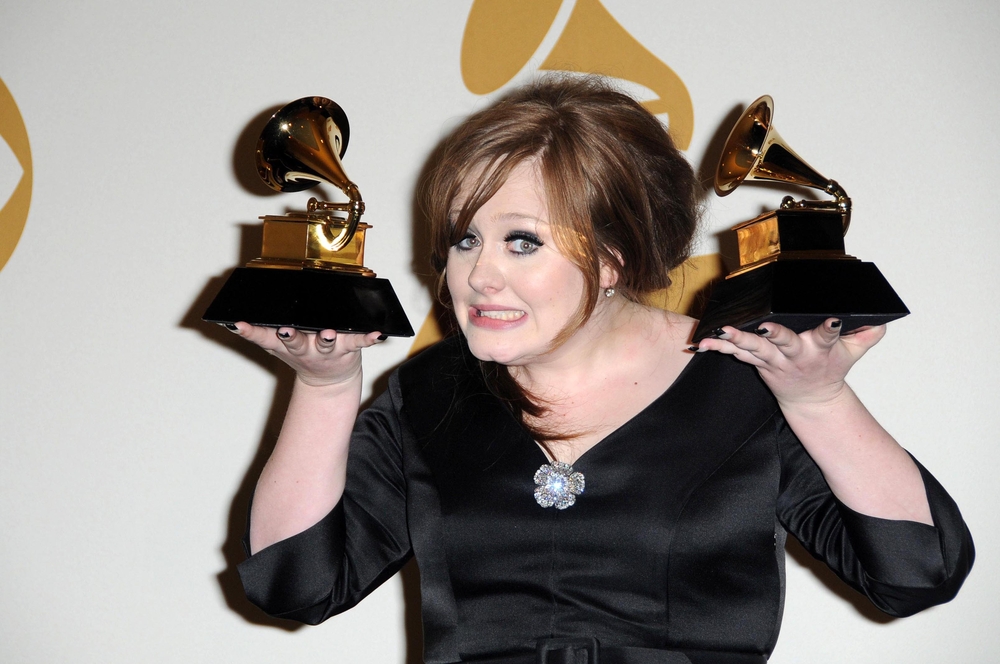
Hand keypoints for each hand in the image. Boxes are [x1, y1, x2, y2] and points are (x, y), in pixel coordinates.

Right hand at [226, 323, 383, 386]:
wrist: (330, 379)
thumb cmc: (303, 353)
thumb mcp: (277, 346)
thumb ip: (259, 333)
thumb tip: (233, 319)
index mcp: (286, 343)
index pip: (263, 337)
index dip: (250, 332)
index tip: (239, 324)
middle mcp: (305, 348)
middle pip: (295, 342)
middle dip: (290, 336)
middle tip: (285, 330)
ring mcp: (327, 349)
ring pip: (325, 344)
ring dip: (325, 338)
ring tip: (326, 333)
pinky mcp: (348, 349)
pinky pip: (359, 342)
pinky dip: (368, 338)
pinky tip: (376, 334)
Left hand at [693, 319, 885, 407]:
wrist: (812, 400)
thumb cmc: (830, 369)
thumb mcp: (854, 353)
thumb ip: (867, 334)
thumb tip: (881, 319)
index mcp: (820, 349)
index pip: (827, 335)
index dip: (831, 328)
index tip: (833, 320)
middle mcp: (795, 355)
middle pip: (784, 342)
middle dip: (774, 335)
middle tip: (763, 327)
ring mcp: (774, 361)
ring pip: (754, 349)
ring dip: (737, 340)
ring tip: (722, 331)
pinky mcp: (758, 364)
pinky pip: (737, 355)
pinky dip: (720, 348)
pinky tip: (703, 342)